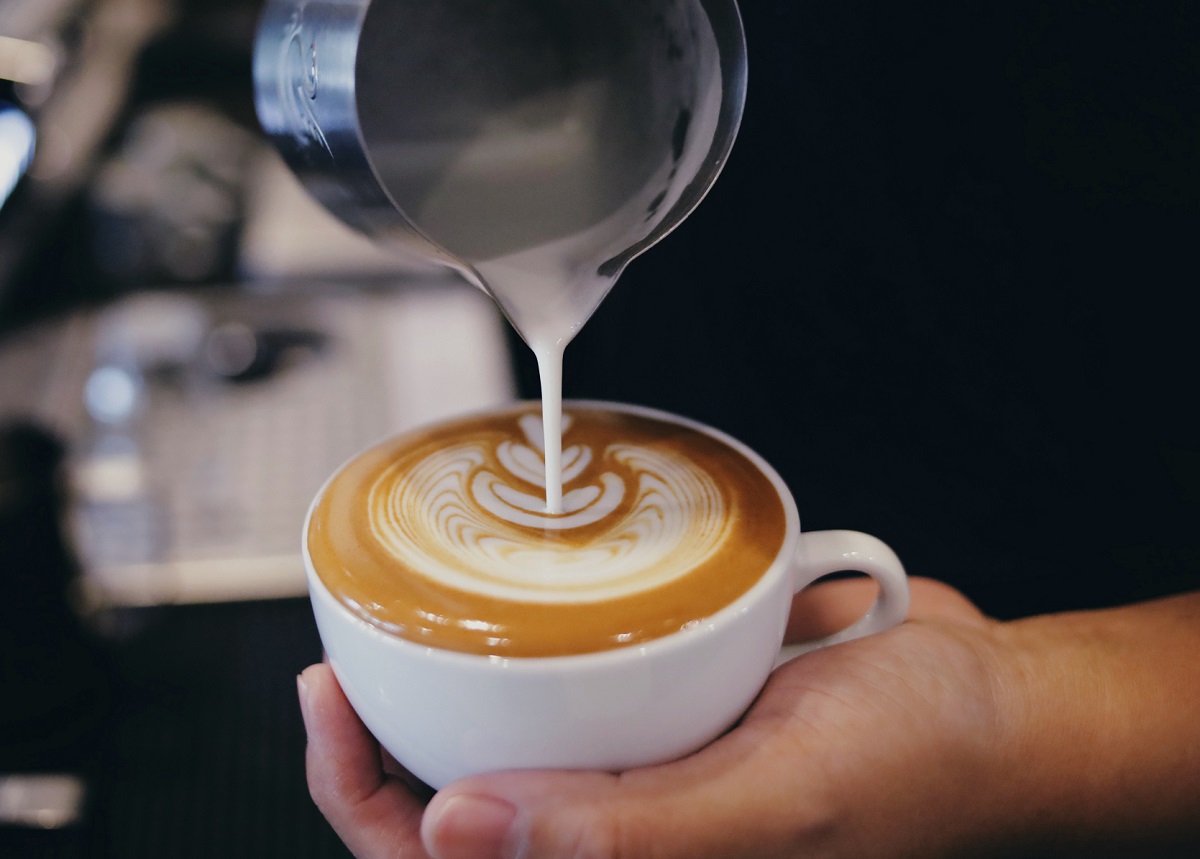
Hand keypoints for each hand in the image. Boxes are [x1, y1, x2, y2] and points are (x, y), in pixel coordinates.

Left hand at [298, 577, 1022, 858]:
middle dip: (384, 746)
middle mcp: (627, 836)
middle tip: (345, 658)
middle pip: (463, 810)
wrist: (990, 695)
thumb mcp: (779, 800)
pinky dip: (531, 650)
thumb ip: (629, 833)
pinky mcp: (670, 711)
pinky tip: (513, 600)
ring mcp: (645, 773)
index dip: (366, 806)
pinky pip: (573, 688)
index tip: (329, 705)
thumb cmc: (916, 763)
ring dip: (447, 690)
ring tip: (398, 621)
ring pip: (510, 744)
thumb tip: (455, 836)